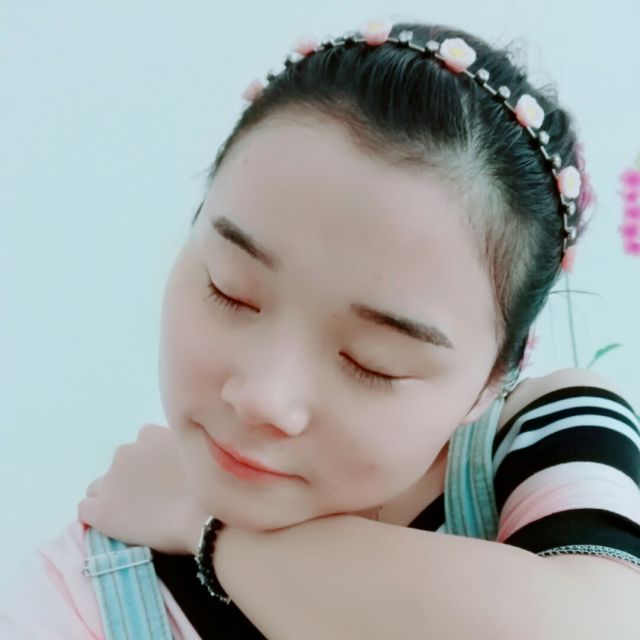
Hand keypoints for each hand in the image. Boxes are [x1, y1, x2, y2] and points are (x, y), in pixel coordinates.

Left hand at [77, 424, 209, 554]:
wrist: (205, 519)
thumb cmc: (209, 486)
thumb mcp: (197, 450)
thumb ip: (179, 445)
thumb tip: (173, 454)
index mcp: (148, 434)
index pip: (139, 446)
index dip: (150, 465)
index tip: (163, 479)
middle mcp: (125, 451)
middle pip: (120, 466)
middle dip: (131, 479)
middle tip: (154, 499)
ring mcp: (109, 480)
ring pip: (100, 487)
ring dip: (114, 496)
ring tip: (137, 515)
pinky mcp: (99, 510)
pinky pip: (86, 509)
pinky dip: (99, 516)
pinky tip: (119, 525)